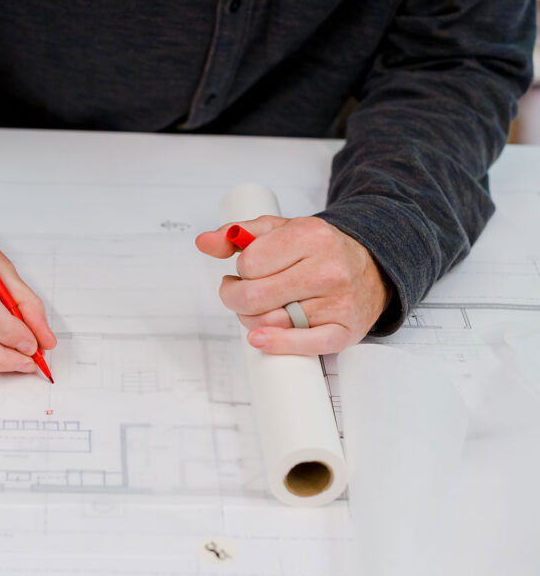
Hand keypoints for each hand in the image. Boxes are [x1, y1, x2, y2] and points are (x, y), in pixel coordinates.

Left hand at [195, 216, 389, 354]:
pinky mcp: (343, 331)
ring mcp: (337, 302)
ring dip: (253, 320)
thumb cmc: (319, 251)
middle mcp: (327, 269)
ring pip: (270, 322)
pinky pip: (303, 345)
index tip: (246, 270)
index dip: (240, 270)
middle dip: (236, 298)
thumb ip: (237, 233)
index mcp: (310, 236)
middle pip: (254, 296)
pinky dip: (276, 344)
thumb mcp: (279, 230)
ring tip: (260, 307)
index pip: (249, 263)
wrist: (372, 268)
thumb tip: (204, 242)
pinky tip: (260, 338)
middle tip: (240, 293)